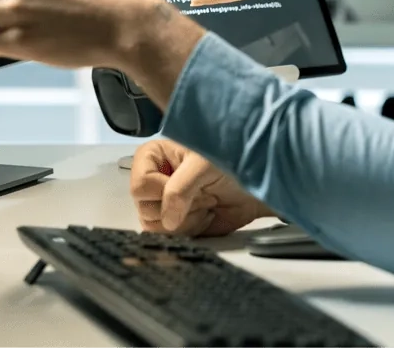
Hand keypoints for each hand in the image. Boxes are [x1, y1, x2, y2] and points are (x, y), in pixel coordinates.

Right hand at [130, 139, 271, 236]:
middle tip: (201, 196)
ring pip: (153, 226)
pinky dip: (189, 232)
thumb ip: (180, 188)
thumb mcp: (204, 165)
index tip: (188, 187)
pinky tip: (205, 217)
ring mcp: (163, 203)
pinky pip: (168, 238)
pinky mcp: (174, 223)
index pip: (140, 184)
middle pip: (143, 208)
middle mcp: (153, 179)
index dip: (162, 191)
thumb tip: (167, 220)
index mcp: (152, 156)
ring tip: (204, 205)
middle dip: (176, 208)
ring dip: (184, 221)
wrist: (254, 186)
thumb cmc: (229, 162)